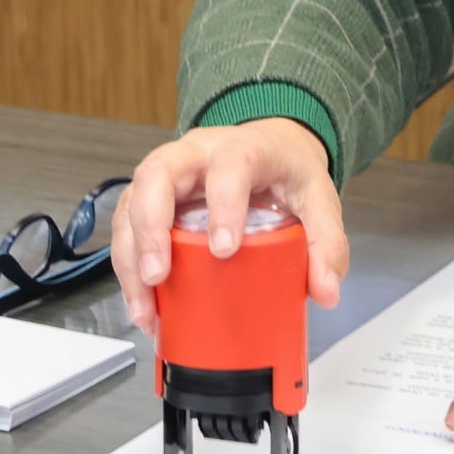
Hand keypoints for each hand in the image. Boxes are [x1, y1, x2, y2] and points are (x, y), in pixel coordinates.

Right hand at [109, 120, 347, 335]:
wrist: (271, 148)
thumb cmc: (286, 170)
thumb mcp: (318, 200)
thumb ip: (327, 243)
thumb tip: (325, 291)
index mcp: (242, 148)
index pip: (228, 166)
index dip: (222, 205)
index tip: (224, 250)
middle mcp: (195, 154)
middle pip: (156, 176)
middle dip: (150, 229)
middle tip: (159, 276)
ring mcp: (167, 172)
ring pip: (132, 202)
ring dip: (131, 256)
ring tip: (146, 305)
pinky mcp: (150, 195)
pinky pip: (127, 225)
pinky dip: (128, 266)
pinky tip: (143, 303)